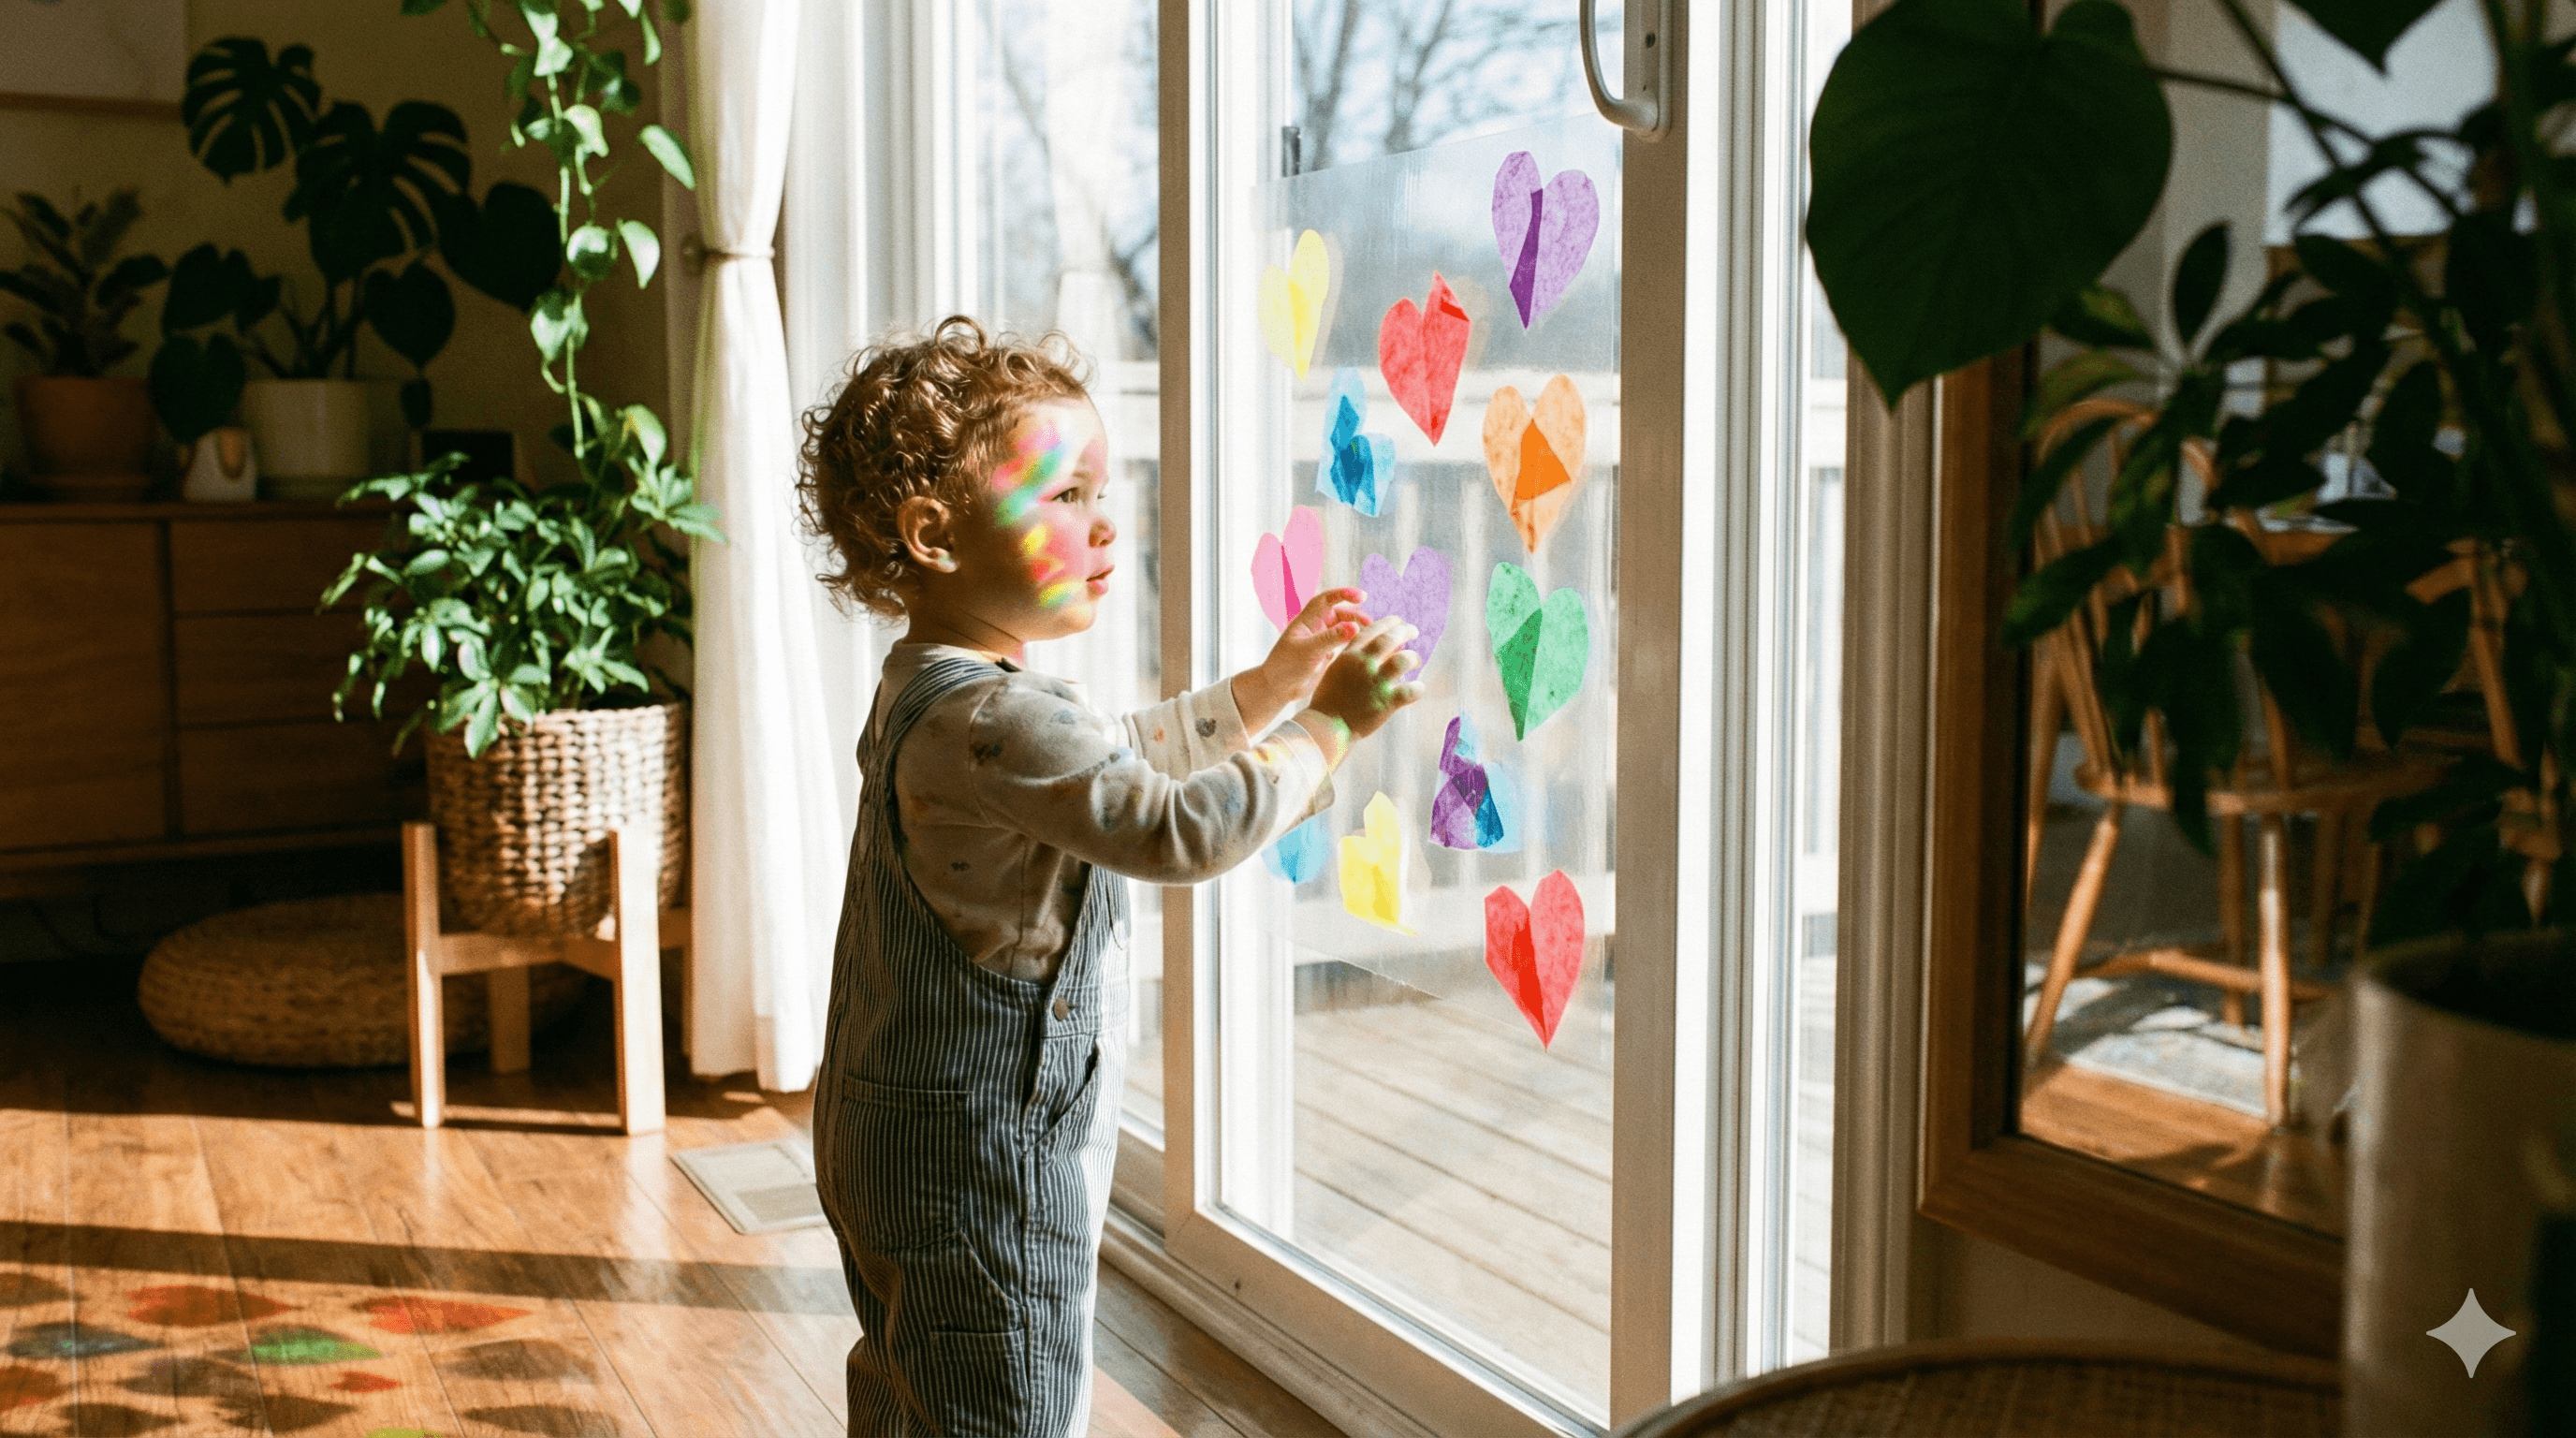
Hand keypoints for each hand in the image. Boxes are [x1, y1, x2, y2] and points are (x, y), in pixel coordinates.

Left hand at [1234, 586, 1367, 730]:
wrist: (1279, 688)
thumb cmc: (1286, 666)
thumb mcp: (1309, 651)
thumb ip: (1331, 639)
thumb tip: (1355, 626)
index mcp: (1307, 620)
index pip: (1325, 599)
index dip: (1343, 593)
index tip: (1361, 596)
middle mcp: (1315, 627)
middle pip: (1339, 613)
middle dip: (1355, 614)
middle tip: (1369, 622)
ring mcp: (1322, 640)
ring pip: (1344, 628)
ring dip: (1357, 627)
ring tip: (1371, 633)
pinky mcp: (1327, 653)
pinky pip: (1344, 643)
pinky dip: (1355, 641)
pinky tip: (1366, 646)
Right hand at [1302, 614, 1424, 741]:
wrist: (1327, 726)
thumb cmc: (1330, 700)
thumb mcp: (1337, 671)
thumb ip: (1356, 658)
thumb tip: (1383, 650)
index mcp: (1349, 655)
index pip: (1372, 629)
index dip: (1388, 623)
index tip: (1398, 621)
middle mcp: (1363, 664)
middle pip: (1390, 638)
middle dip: (1405, 631)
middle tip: (1413, 631)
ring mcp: (1376, 682)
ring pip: (1404, 660)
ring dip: (1413, 657)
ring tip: (1415, 660)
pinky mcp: (1387, 702)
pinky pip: (1411, 690)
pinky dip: (1418, 688)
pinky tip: (1418, 688)